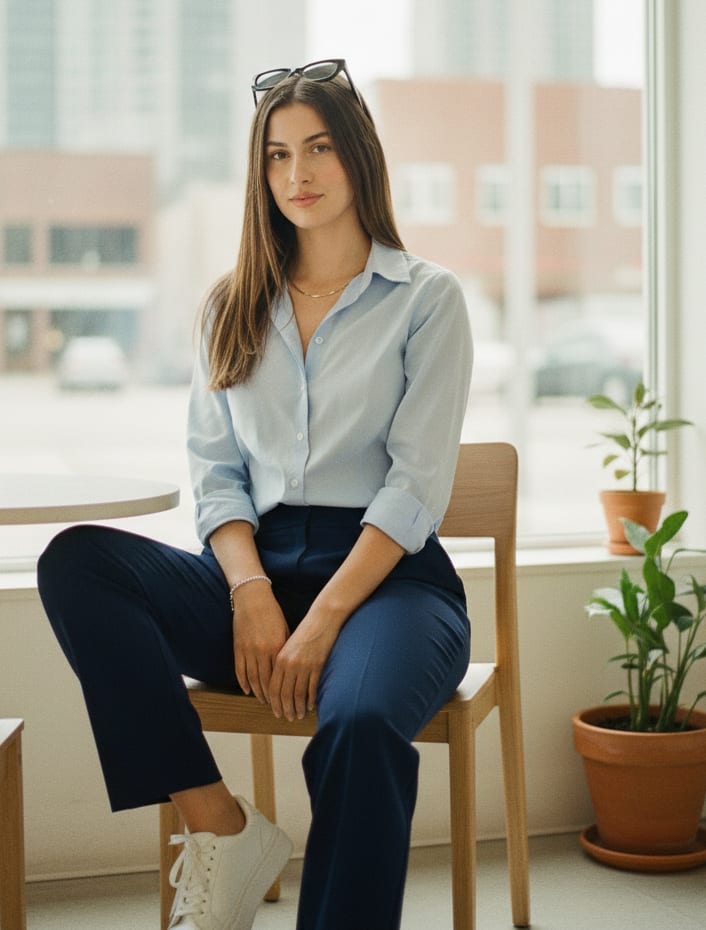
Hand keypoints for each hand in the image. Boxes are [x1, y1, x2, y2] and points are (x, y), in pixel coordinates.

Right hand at [232, 584, 288, 703]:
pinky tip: (248, 690)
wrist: (252, 598)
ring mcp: (248, 650)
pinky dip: (243, 682)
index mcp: (276, 647)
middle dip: (271, 697)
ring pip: (252, 679)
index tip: (288, 700)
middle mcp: (262, 651)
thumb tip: (289, 668)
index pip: (279, 676)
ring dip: (258, 692)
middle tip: (277, 707)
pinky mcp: (237, 648)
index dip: (283, 690)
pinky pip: (240, 670)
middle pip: (265, 681)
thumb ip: (285, 649)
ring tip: (264, 702)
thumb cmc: (272, 613)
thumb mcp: (284, 630)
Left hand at [268, 611, 340, 720]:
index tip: (277, 712)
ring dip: (298, 708)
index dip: (275, 703)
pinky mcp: (317, 666)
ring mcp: (304, 665)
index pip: (273, 688)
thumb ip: (283, 663)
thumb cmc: (305, 631)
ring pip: (298, 694)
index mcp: (279, 658)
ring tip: (299, 715)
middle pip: (284, 694)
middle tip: (288, 718)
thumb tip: (281, 684)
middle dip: (286, 709)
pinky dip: (311, 700)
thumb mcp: (289, 646)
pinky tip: (311, 706)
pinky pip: (312, 688)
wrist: (322, 619)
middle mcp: (289, 664)